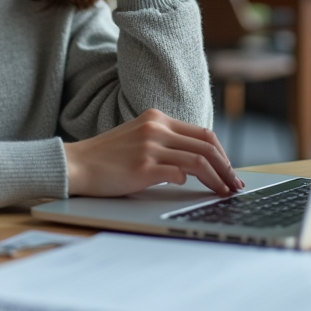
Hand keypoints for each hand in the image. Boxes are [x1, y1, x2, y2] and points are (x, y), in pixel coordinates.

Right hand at [64, 109, 244, 197]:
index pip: (203, 133)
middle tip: (235, 184)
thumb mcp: (137, 138)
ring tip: (224, 192)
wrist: (75, 164)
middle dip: (227, 167)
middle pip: (207, 145)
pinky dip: (191, 182)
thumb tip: (194, 164)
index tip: (228, 170)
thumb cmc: (106, 157)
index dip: (221, 153)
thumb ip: (164, 143)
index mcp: (156, 118)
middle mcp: (156, 128)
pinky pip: (179, 174)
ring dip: (217, 179)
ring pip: (199, 161)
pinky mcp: (143, 166)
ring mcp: (150, 146)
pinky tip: (194, 191)